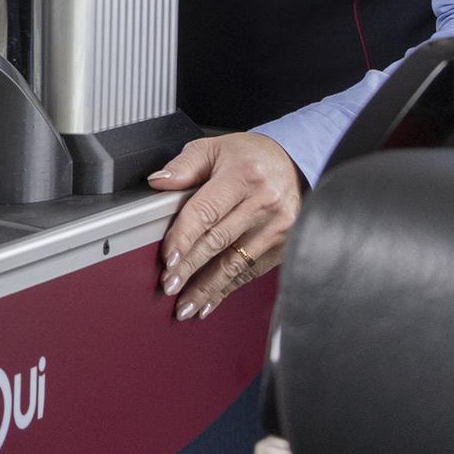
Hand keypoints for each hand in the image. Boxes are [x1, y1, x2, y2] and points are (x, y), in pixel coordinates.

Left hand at [148, 132, 304, 319]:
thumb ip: (184, 165)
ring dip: (208, 288)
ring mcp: (277, 227)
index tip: (168, 258)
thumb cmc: (251, 156)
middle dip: (190, 268)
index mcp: (243, 176)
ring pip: (235, 264)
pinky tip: (209, 302)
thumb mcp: (214, 147)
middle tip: (169, 286)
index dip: (184, 237)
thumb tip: (158, 182)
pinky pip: (251, 272)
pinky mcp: (283, 245)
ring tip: (185, 305)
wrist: (296, 162)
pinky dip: (228, 289)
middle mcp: (264, 203)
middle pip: (218, 241)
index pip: (206, 212)